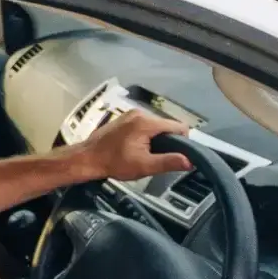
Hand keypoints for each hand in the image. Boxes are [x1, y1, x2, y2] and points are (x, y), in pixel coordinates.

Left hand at [68, 110, 189, 183]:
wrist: (87, 158)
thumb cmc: (114, 162)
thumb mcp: (144, 165)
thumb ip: (168, 162)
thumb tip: (190, 161)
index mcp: (146, 122)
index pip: (179, 127)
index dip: (184, 142)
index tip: (179, 156)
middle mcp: (140, 113)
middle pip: (167, 126)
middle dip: (169, 142)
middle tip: (160, 158)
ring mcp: (131, 115)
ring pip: (156, 126)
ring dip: (157, 140)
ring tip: (148, 155)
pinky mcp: (125, 119)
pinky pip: (145, 125)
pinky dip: (147, 136)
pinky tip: (139, 148)